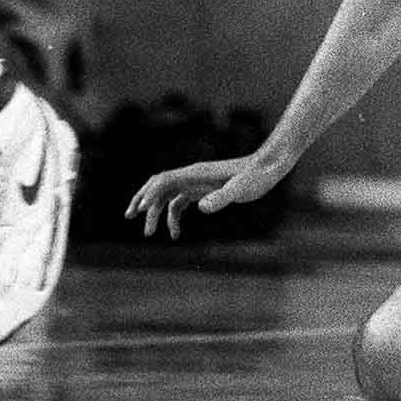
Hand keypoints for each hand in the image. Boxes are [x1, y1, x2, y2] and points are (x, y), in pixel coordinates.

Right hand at [126, 154, 280, 239]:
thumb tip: (201, 207)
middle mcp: (192, 176)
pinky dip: (173, 217)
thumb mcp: (241, 189)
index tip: (139, 212)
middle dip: (142, 200)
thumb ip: (222, 197)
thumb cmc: (258, 176)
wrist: (270, 166)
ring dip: (155, 213)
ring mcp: (197, 183)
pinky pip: (180, 202)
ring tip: (150, 234)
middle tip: (129, 218)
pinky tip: (175, 233)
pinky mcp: (205, 190)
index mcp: (196, 174)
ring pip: (167, 196)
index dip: (149, 195)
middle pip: (158, 186)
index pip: (164, 181)